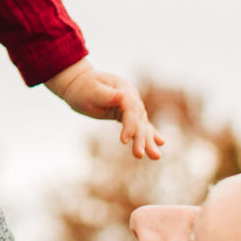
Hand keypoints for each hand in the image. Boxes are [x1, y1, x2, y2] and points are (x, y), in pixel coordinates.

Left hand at [46, 59, 164, 159]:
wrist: (80, 84)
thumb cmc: (83, 87)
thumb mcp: (90, 90)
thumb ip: (105, 95)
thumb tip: (121, 96)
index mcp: (123, 89)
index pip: (131, 109)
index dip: (129, 125)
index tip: (124, 141)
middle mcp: (132, 96)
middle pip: (139, 119)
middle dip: (140, 138)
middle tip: (139, 155)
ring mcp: (132, 104)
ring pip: (142, 124)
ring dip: (148, 141)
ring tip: (155, 157)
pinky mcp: (130, 113)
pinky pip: (140, 124)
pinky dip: (150, 134)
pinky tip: (160, 143)